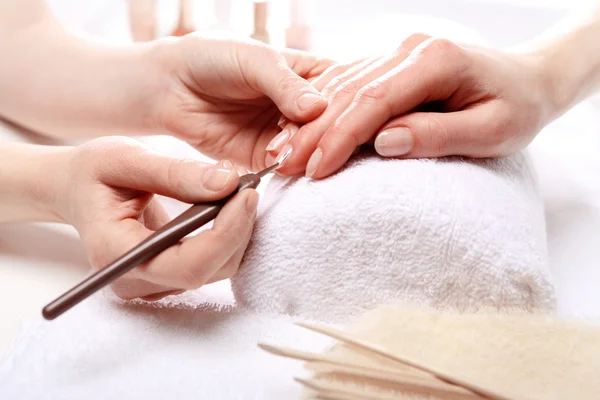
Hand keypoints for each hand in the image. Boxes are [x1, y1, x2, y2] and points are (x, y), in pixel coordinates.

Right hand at [52, 137, 257, 300]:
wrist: (76, 191)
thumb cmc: (93, 174)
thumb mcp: (125, 159)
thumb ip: (175, 173)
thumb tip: (228, 183)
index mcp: (116, 253)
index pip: (188, 265)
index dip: (226, 234)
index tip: (246, 195)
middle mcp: (134, 280)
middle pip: (208, 271)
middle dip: (238, 230)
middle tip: (248, 187)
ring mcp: (151, 284)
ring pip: (216, 270)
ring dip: (237, 232)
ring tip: (239, 193)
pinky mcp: (167, 278)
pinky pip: (212, 265)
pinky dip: (228, 236)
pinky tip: (228, 208)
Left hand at [151, 34, 332, 170]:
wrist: (170, 85)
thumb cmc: (212, 57)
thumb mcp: (253, 59)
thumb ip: (284, 84)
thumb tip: (316, 109)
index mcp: (312, 75)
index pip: (341, 94)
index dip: (338, 107)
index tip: (322, 115)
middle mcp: (306, 108)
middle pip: (330, 128)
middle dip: (318, 136)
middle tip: (298, 136)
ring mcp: (289, 135)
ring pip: (312, 152)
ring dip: (302, 155)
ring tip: (280, 148)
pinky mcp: (267, 158)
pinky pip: (286, 170)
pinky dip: (286, 171)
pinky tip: (278, 165)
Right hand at [270, 34, 554, 178]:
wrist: (527, 79)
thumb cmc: (517, 109)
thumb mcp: (493, 131)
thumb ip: (439, 134)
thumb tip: (384, 143)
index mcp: (435, 60)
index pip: (375, 101)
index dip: (342, 137)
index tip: (317, 169)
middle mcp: (410, 50)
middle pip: (350, 92)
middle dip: (314, 132)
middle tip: (284, 167)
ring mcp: (398, 52)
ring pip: (342, 85)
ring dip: (310, 121)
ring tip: (283, 153)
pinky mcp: (392, 62)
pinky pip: (348, 82)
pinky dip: (322, 107)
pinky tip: (299, 126)